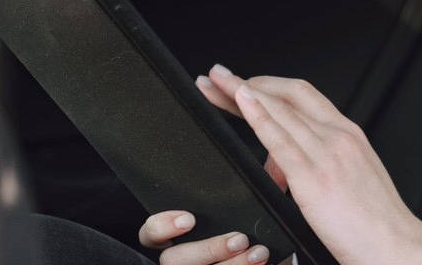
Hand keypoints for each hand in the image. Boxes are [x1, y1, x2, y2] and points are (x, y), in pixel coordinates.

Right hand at [137, 210, 275, 264]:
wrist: (270, 262)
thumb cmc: (248, 241)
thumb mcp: (241, 217)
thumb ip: (241, 199)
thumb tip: (269, 166)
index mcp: (176, 240)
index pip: (151, 234)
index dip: (162, 226)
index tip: (189, 218)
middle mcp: (180, 262)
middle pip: (172, 259)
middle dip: (208, 248)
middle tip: (239, 239)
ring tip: (258, 254)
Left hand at [196, 64, 421, 264]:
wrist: (397, 247)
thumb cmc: (375, 224)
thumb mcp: (347, 183)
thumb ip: (313, 167)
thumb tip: (276, 167)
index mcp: (348, 135)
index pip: (302, 96)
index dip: (268, 85)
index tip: (242, 83)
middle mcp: (339, 136)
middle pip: (286, 95)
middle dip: (247, 83)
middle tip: (218, 76)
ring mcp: (328, 154)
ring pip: (280, 109)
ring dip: (241, 93)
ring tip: (214, 85)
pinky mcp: (315, 178)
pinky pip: (280, 139)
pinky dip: (258, 116)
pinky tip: (241, 102)